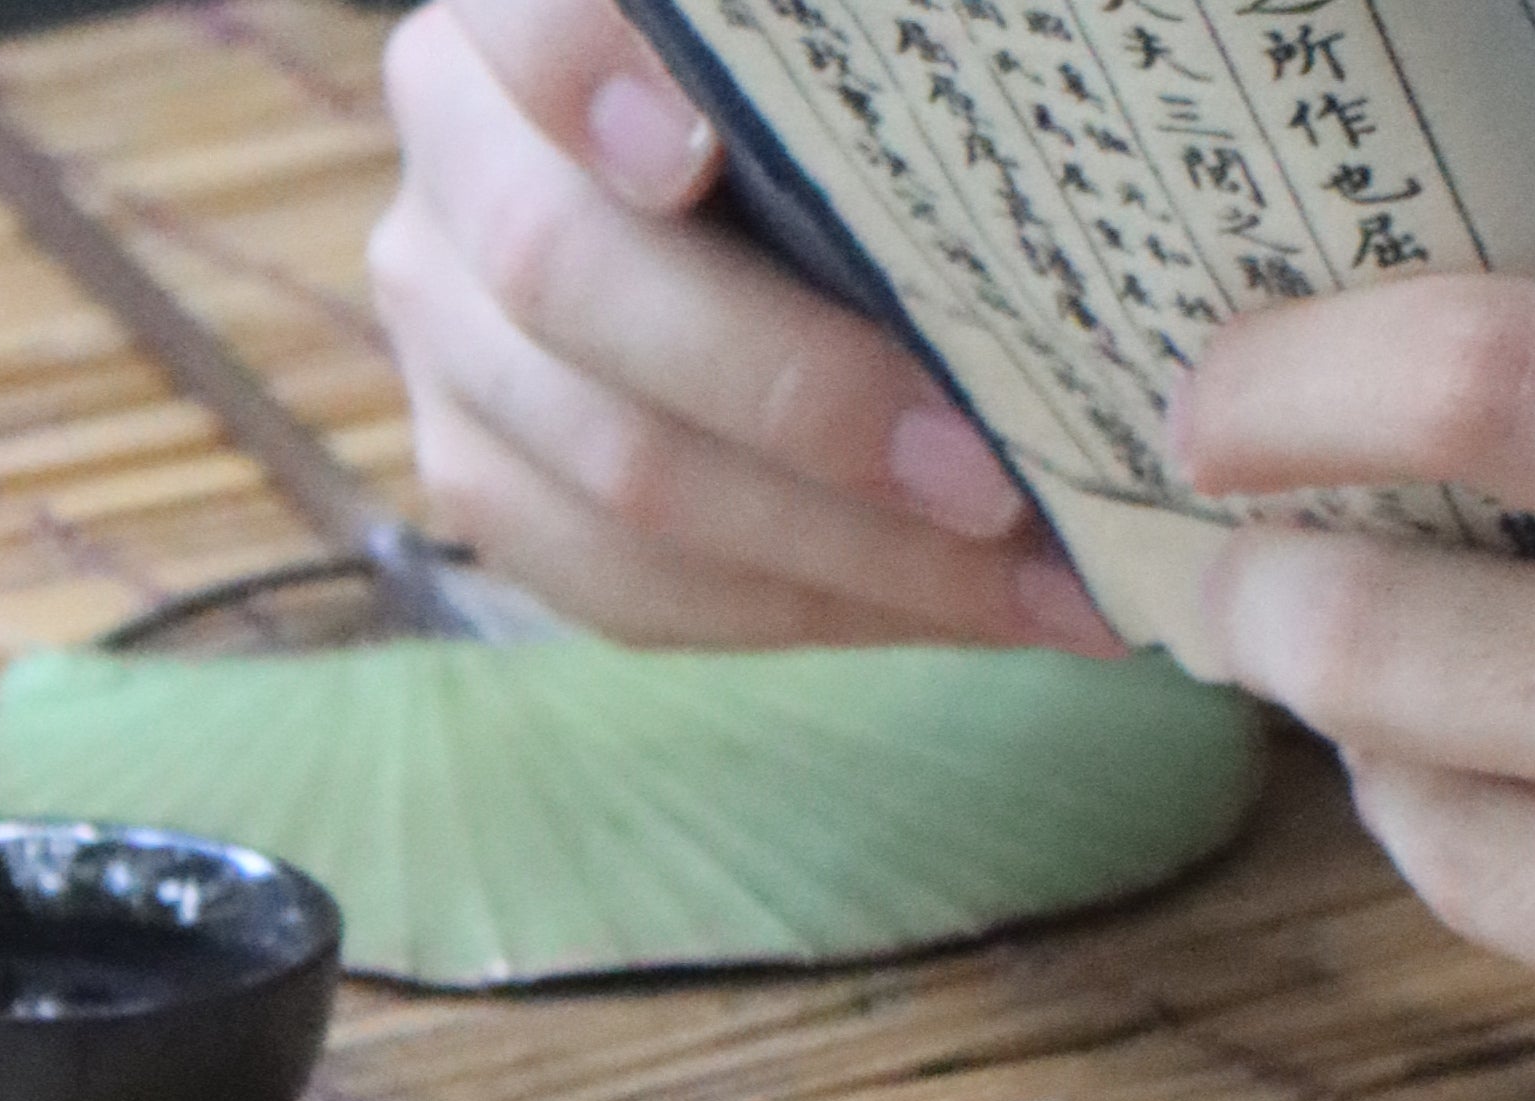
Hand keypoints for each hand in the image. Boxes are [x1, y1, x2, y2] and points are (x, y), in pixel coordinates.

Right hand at [368, 0, 1112, 650]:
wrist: (741, 233)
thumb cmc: (851, 137)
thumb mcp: (852, 100)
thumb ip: (880, 113)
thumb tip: (1086, 233)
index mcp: (529, 12)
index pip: (529, 27)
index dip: (588, 81)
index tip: (694, 156)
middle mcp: (458, 154)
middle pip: (573, 283)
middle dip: (802, 399)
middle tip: (990, 475)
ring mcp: (447, 330)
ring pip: (619, 473)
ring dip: (854, 550)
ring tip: (1033, 578)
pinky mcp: (482, 479)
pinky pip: (637, 590)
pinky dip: (824, 607)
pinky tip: (968, 606)